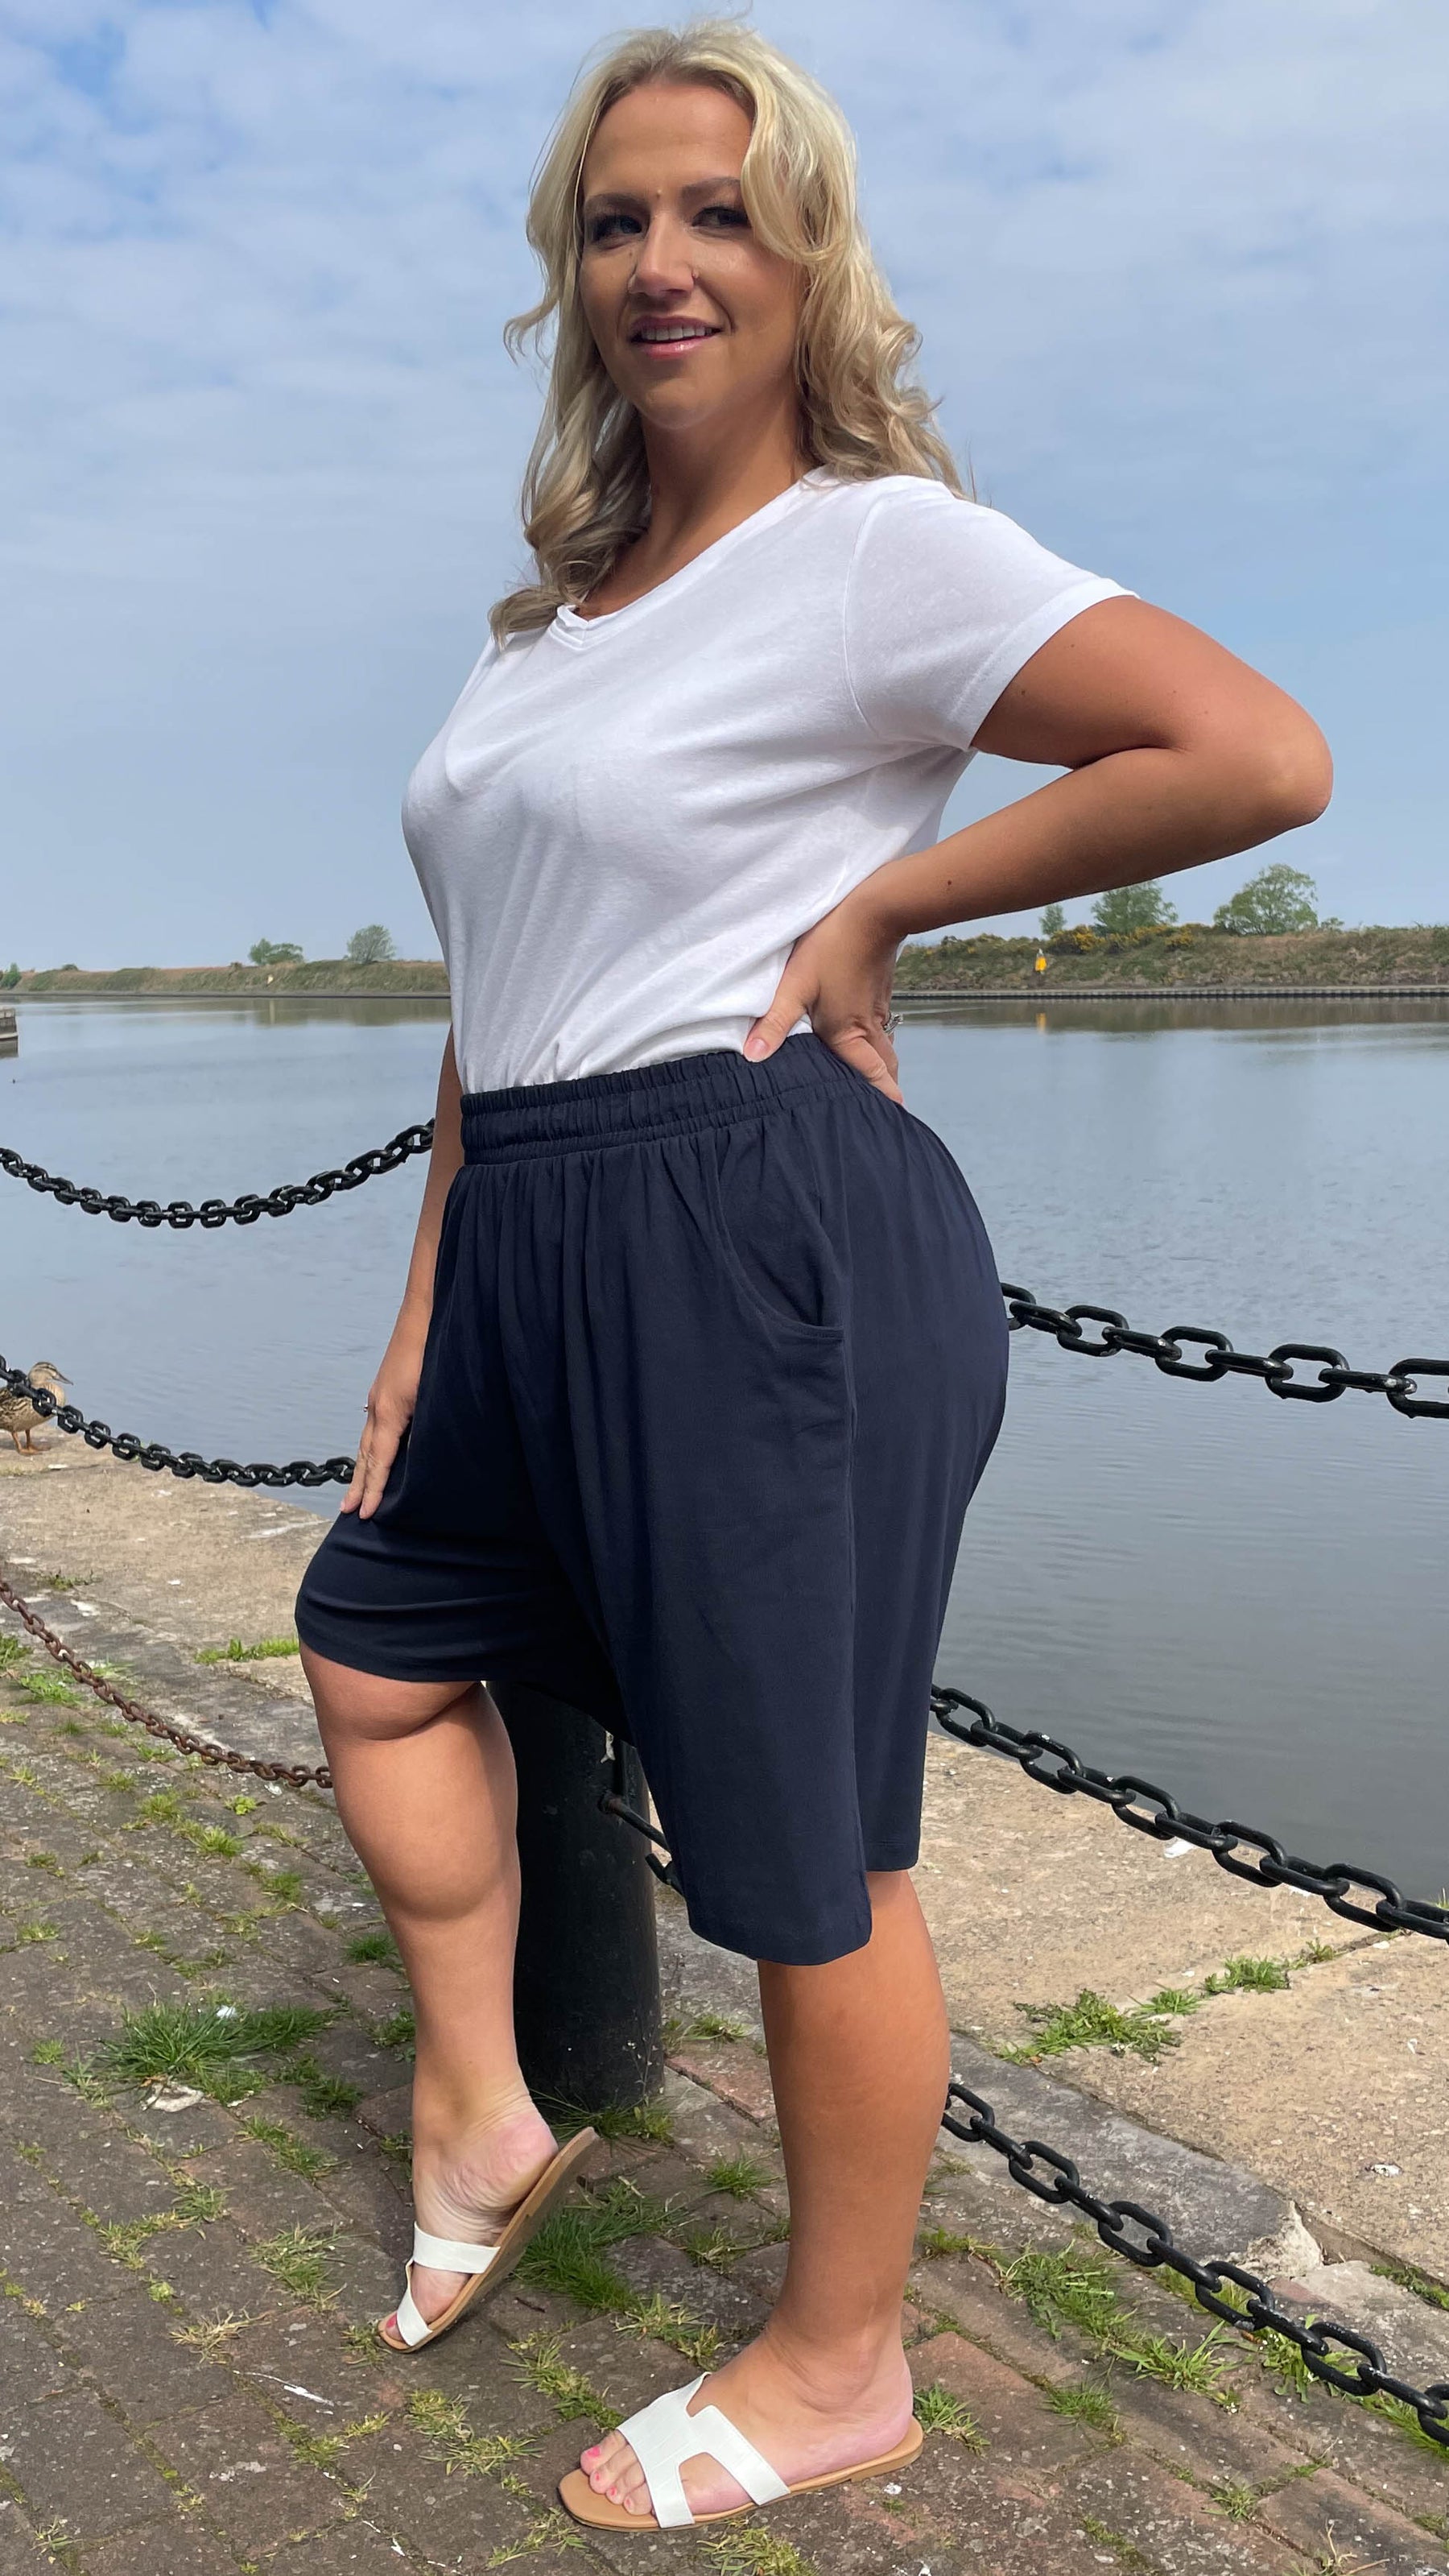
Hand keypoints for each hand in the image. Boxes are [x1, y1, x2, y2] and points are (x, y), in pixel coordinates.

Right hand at [342, 1303, 429, 1519]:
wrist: (426, 1312)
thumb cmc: (436, 1351)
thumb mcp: (436, 1394)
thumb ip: (427, 1429)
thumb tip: (419, 1459)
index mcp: (389, 1412)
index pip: (379, 1461)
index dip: (374, 1490)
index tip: (365, 1515)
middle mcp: (378, 1406)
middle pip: (365, 1454)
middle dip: (358, 1484)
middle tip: (348, 1511)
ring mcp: (380, 1396)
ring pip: (367, 1440)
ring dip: (362, 1467)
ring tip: (356, 1490)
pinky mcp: (386, 1389)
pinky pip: (375, 1426)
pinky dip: (372, 1447)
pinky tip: (375, 1451)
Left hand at [744, 887, 902, 1102]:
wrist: (873, 911)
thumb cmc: (831, 947)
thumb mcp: (795, 984)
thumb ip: (774, 1022)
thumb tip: (752, 1056)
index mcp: (849, 1034)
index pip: (873, 1076)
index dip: (883, 1098)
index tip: (891, 1118)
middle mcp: (867, 1027)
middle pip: (885, 1067)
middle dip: (885, 1088)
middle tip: (883, 1107)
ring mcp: (876, 1009)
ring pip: (884, 1048)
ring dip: (882, 1067)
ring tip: (876, 1081)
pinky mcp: (878, 992)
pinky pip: (880, 1028)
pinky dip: (877, 1043)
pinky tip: (862, 1039)